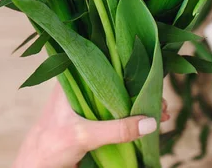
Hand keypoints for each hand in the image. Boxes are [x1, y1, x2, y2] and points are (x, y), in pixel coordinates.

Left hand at [13, 84, 169, 167]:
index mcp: (74, 81)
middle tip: (162, 102)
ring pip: (120, 101)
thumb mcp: (84, 135)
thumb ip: (116, 130)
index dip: (131, 69)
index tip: (152, 77)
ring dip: (140, 107)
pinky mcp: (93, 123)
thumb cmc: (49, 146)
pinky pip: (117, 118)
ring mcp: (88, 107)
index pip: (105, 64)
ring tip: (162, 114)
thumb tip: (150, 122)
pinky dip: (133, 121)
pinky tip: (149, 125)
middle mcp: (82, 90)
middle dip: (142, 91)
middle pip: (118, 84)